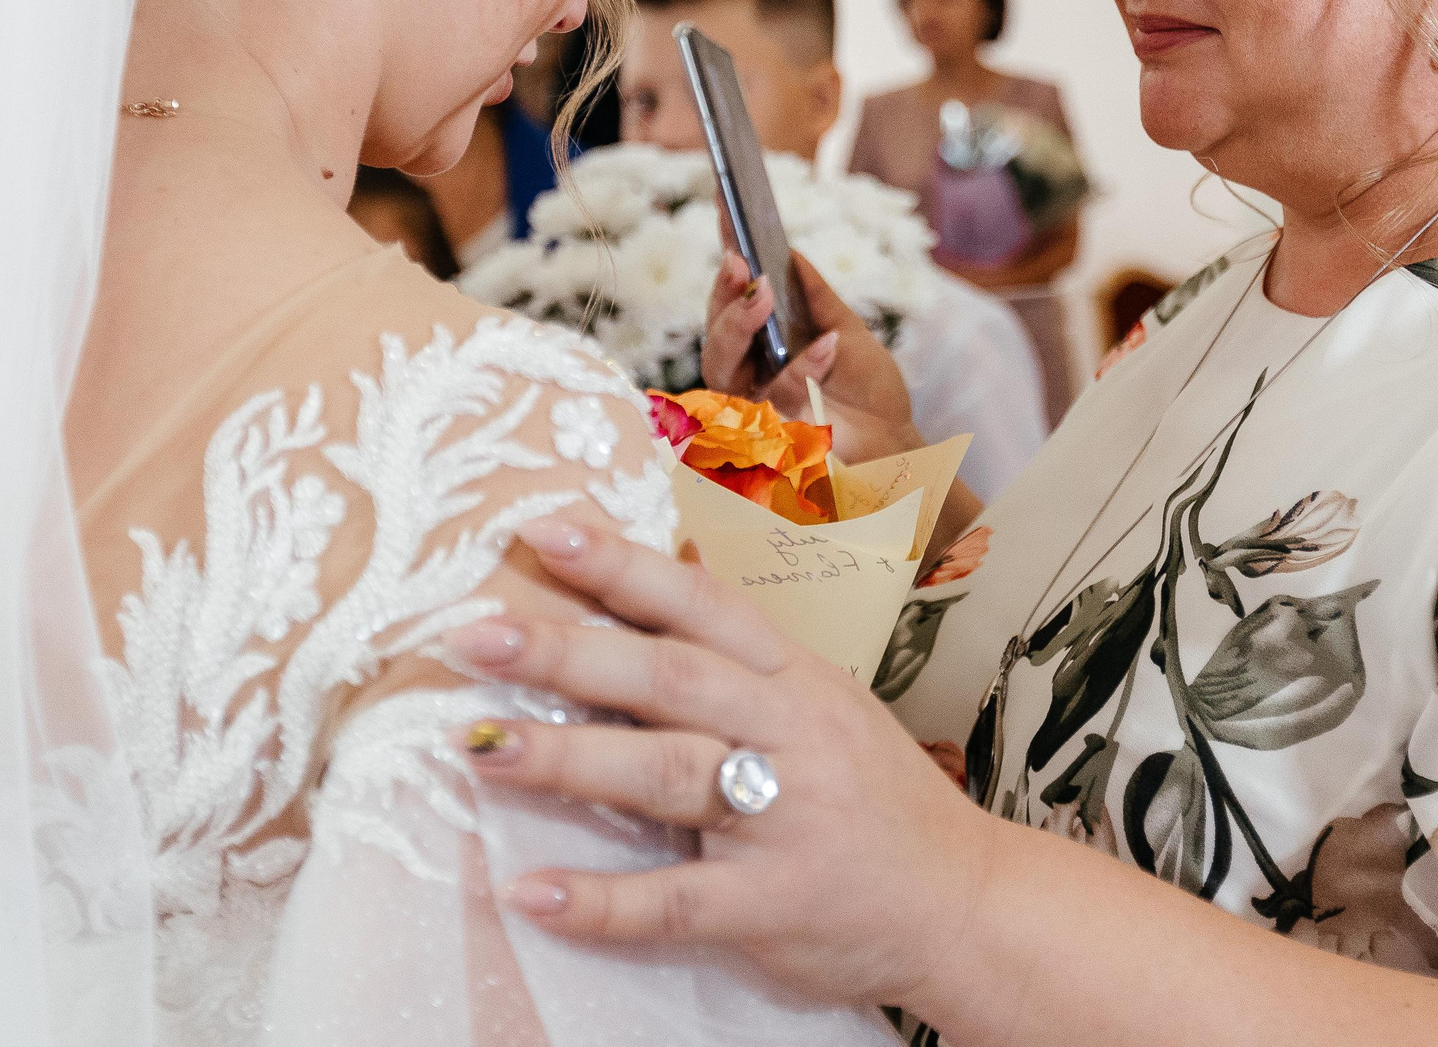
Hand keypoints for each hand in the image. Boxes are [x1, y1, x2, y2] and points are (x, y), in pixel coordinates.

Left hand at [449, 515, 1004, 1009]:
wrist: (964, 903)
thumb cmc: (874, 799)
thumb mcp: (822, 706)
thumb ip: (740, 662)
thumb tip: (650, 585)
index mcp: (797, 678)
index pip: (702, 604)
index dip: (622, 565)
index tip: (541, 531)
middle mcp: (792, 735)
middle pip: (669, 677)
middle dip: (567, 651)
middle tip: (473, 633)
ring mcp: (784, 820)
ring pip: (665, 774)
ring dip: (566, 758)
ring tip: (478, 748)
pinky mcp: (772, 905)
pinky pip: (676, 901)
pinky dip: (601, 900)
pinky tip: (529, 892)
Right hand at [704, 249, 919, 464]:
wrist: (895, 437)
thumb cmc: (867, 387)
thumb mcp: (845, 329)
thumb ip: (816, 297)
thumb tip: (791, 253)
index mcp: (761, 349)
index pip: (731, 307)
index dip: (724, 271)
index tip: (725, 219)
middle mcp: (747, 377)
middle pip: (715, 336)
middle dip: (725, 297)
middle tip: (741, 262)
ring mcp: (754, 405)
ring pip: (723, 365)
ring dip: (741, 323)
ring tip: (764, 290)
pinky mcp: (773, 432)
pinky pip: (776, 395)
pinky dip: (803, 368)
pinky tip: (827, 345)